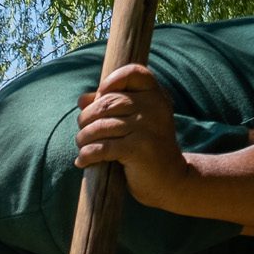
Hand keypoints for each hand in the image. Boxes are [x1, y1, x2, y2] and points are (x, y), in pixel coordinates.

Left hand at [74, 63, 189, 206]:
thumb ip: (110, 107)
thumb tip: (82, 99)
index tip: (100, 96)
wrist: (171, 180)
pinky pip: (101, 147)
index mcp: (155, 95)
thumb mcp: (133, 123)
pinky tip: (82, 161)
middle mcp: (154, 107)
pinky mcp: (138, 149)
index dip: (111, 81)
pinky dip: (86, 155)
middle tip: (83, 132)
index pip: (133, 73)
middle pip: (106, 103)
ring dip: (83, 138)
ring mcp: (147, 127)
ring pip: (100, 126)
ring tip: (82, 146)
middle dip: (86, 118)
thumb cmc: (147, 148)